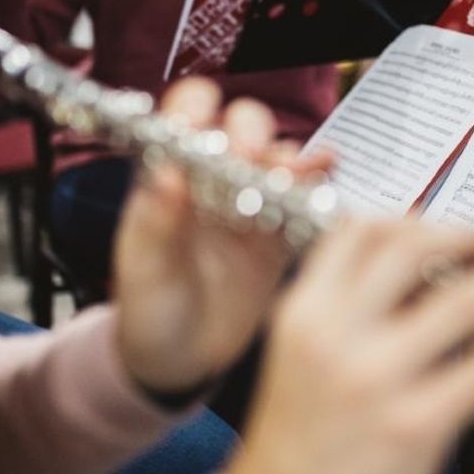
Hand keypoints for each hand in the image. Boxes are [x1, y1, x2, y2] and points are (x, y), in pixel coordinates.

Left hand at [110, 80, 330, 394]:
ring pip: (278, 156)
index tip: (207, 129)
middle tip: (253, 160)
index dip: (197, 111)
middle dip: (251, 132)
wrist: (182, 362)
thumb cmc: (151, 313)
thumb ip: (156, 224)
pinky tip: (328, 173)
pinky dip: (318, 181)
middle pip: (240, 126)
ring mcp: (250, 203)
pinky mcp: (281, 232)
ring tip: (294, 176)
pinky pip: (305, 196)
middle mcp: (213, 180)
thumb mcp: (145, 273)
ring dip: (288, 158)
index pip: (183, 117)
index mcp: (170, 177)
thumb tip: (167, 173)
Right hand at [227, 222, 473, 473]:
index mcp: (304, 313)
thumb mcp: (301, 359)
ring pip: (465, 300)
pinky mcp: (417, 424)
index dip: (413, 218)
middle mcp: (338, 336)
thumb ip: (350, 312)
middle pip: (416, 249)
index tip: (444, 228)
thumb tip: (425, 276)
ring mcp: (378, 379)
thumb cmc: (297, 445)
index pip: (361, 232)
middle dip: (469, 237)